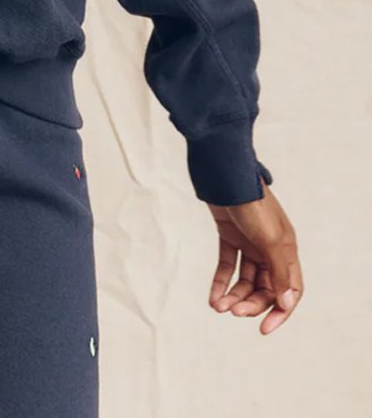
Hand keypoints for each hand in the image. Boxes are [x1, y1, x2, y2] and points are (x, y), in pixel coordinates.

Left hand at [206, 180, 302, 333]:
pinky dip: (220, 282)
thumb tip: (286, 303)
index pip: (290, 289)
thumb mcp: (269, 239)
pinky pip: (227, 264)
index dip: (279, 311)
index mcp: (287, 249)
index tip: (264, 329)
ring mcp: (249, 241)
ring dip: (233, 295)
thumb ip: (279, 271)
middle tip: (233, 311)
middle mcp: (270, 248)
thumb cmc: (252, 203)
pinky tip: (213, 297)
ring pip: (245, 278)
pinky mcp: (229, 235)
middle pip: (265, 287)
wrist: (224, 174)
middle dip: (250, 303)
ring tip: (218, 306)